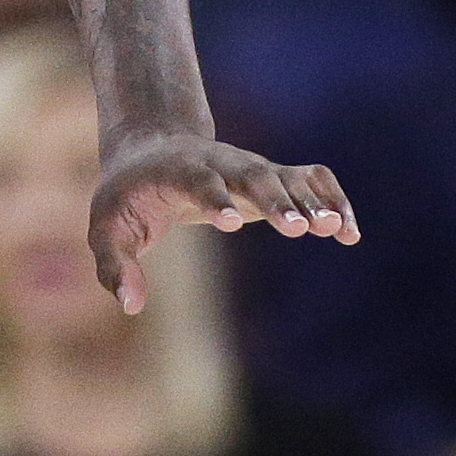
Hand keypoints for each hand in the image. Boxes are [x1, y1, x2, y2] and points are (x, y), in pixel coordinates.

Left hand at [89, 131, 356, 314]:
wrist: (152, 149)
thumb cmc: (127, 197)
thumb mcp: (106, 229)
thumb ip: (114, 266)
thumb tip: (131, 306)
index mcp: (176, 172)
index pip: (198, 182)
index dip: (215, 200)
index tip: (232, 223)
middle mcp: (220, 164)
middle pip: (252, 176)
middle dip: (274, 201)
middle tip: (298, 228)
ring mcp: (251, 168)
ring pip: (288, 177)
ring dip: (312, 201)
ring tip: (337, 230)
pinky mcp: (273, 177)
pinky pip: (312, 180)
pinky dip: (333, 199)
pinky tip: (349, 233)